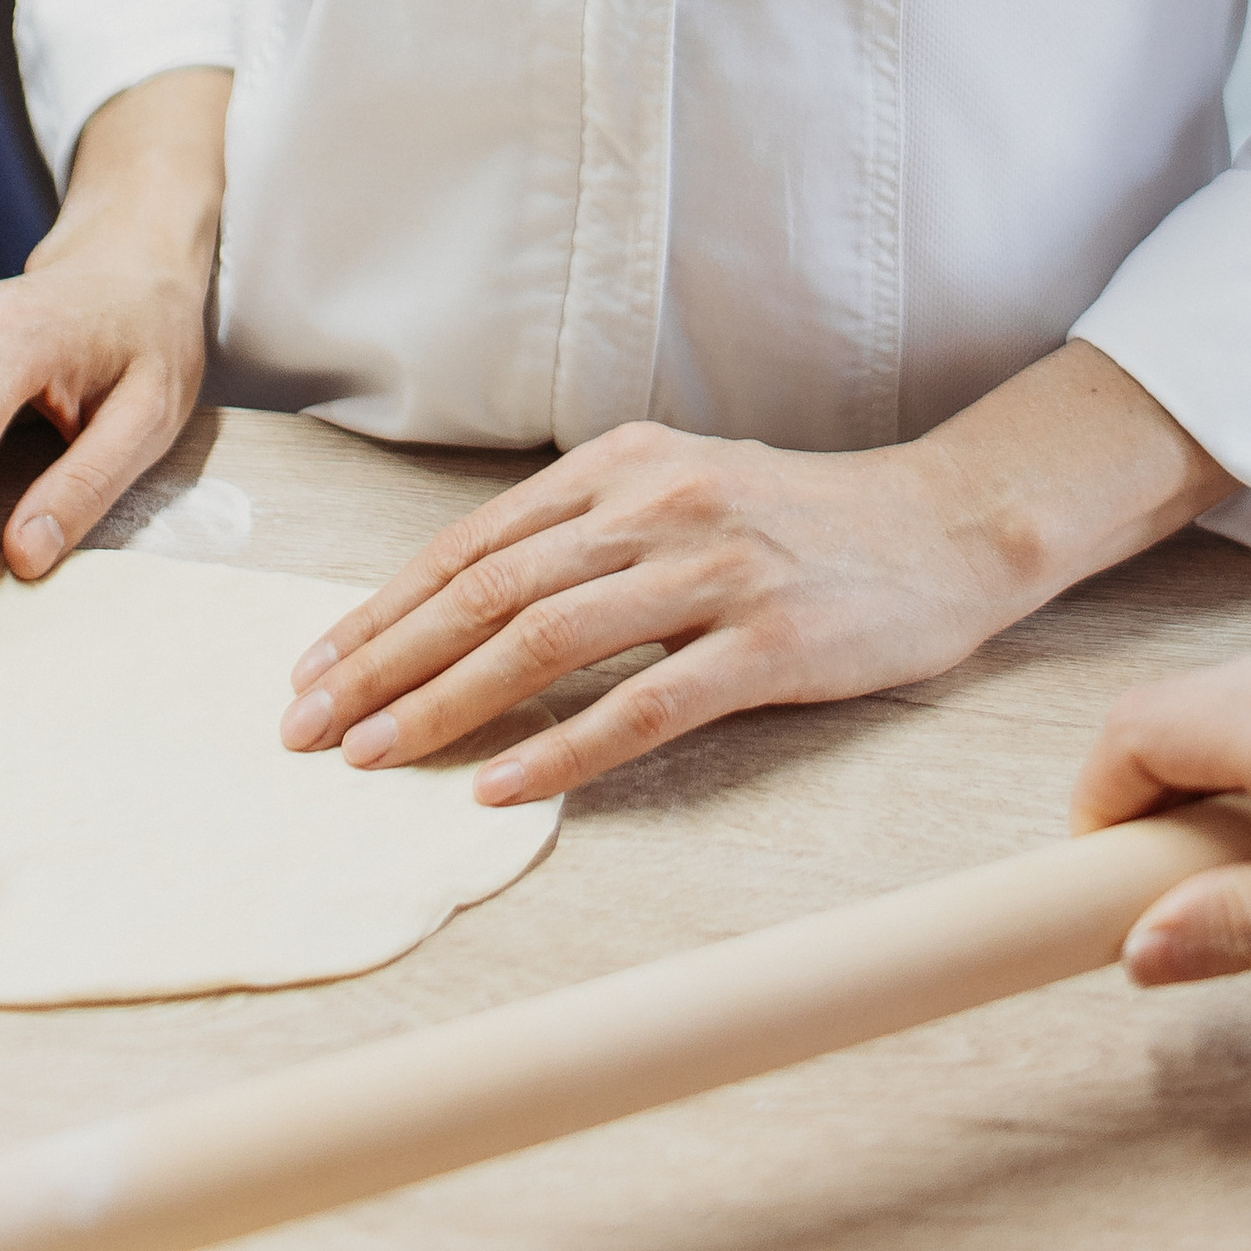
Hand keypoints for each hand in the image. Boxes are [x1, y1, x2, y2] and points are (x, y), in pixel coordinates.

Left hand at [277, 422, 1028, 803]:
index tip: (314, 669)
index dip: (384, 609)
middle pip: (488, 590)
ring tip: (372, 758)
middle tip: (306, 727)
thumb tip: (463, 606)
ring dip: (444, 704)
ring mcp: (712, 571)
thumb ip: (587, 531)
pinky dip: (560, 749)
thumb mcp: (682, 490)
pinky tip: (498, 787)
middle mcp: (657, 503)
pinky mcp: (766, 645)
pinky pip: (642, 705)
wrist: (944, 528)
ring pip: (544, 641)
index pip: (474, 544)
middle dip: (382, 662)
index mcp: (623, 463)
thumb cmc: (800, 524)